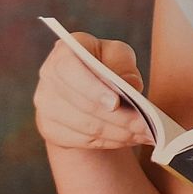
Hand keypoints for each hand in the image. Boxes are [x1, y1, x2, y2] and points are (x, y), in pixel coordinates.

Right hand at [33, 33, 151, 150]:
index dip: (92, 88)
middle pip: (83, 104)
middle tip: (146, 125)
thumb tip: (131, 84)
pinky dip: (110, 142)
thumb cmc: (106, 65)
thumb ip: (124, 64)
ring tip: (145, 134)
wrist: (87, 89)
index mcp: (64, 51)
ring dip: (118, 133)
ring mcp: (45, 104)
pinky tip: (130, 139)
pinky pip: (83, 141)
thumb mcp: (118, 55)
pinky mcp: (49, 128)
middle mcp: (48, 76)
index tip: (116, 103)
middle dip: (119, 118)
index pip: (70, 69)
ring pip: (85, 126)